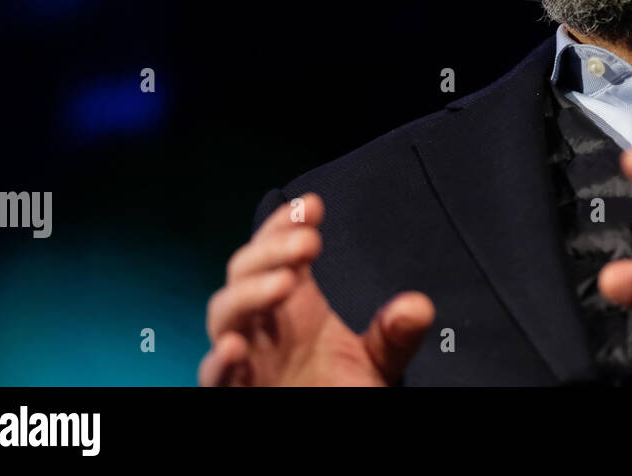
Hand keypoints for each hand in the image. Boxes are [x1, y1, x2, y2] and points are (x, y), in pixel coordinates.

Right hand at [199, 193, 434, 385]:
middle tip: (310, 241)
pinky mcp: (235, 389)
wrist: (333, 426)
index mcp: (293, 304)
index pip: (277, 250)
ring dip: (249, 292)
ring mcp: (245, 355)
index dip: (285, 223)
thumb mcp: (379, 359)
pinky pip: (213, 376)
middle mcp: (262, 323)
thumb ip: (395, 333)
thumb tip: (418, 307)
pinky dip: (217, 361)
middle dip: (272, 249)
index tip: (313, 205)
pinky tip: (234, 346)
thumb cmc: (343, 388)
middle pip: (246, 271)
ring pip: (224, 313)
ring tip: (285, 281)